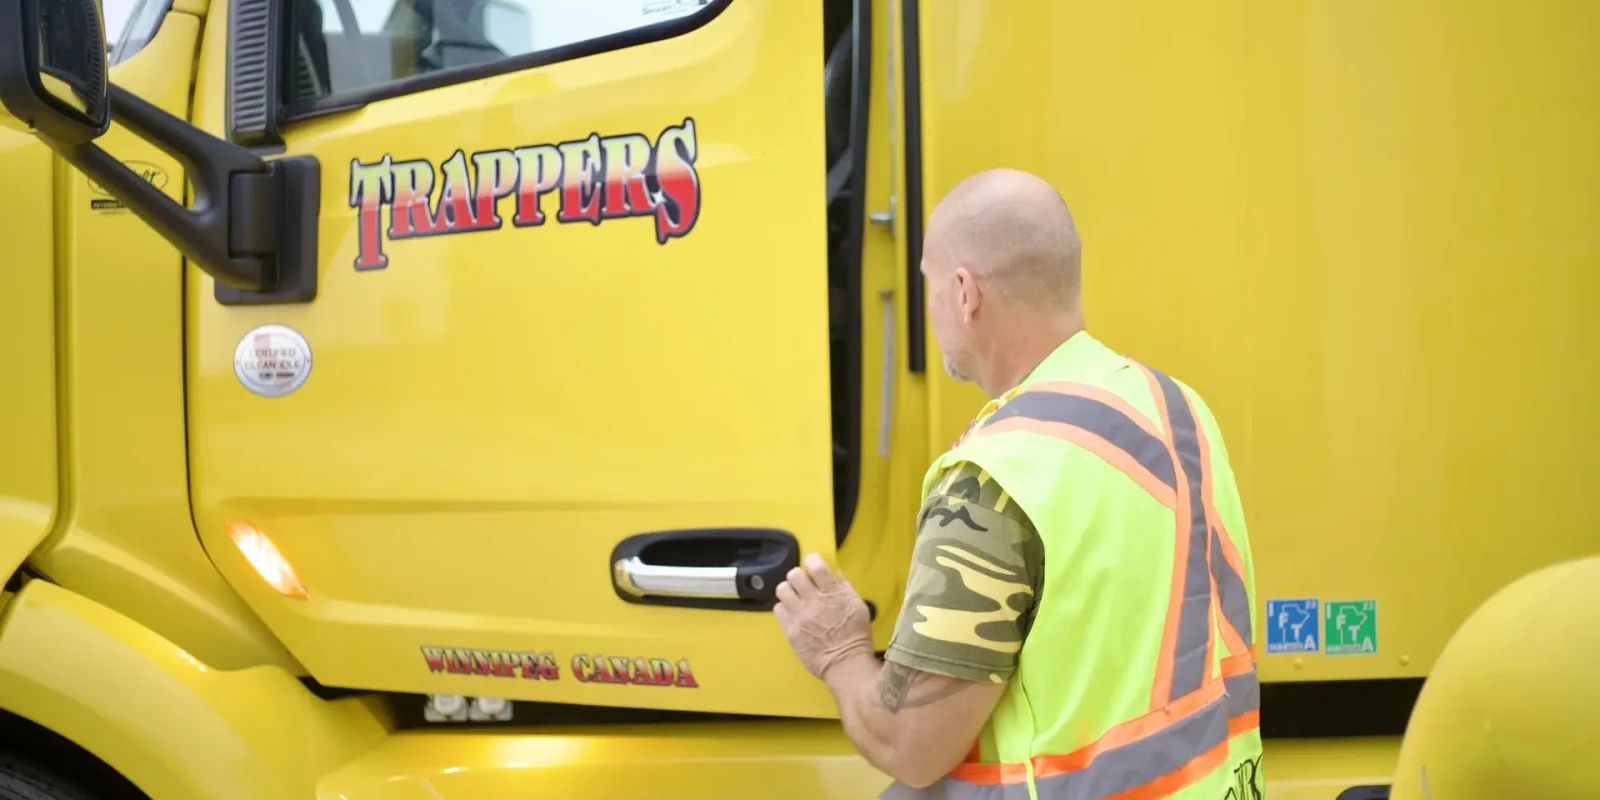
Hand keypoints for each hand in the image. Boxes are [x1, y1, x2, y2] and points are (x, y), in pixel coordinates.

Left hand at [774, 553, 874, 679]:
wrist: (846, 663)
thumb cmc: (856, 634)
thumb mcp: (858, 606)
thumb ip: (845, 588)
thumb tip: (834, 573)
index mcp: (833, 594)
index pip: (816, 566)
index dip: (811, 560)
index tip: (812, 563)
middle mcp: (814, 602)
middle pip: (794, 575)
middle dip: (797, 576)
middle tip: (802, 584)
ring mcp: (800, 617)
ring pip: (782, 590)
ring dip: (788, 591)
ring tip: (794, 597)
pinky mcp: (790, 631)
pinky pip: (778, 609)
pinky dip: (784, 609)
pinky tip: (792, 613)